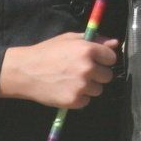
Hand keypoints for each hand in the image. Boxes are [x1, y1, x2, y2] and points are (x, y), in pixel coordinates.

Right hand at [0, 33, 118, 108]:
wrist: (24, 72)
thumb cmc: (47, 52)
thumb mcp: (69, 39)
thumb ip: (95, 40)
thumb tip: (115, 43)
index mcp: (87, 50)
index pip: (111, 58)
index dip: (103, 59)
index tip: (93, 60)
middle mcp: (87, 68)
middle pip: (108, 76)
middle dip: (97, 74)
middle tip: (80, 72)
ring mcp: (81, 85)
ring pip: (98, 90)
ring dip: (89, 87)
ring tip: (71, 81)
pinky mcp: (74, 100)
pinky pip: (87, 101)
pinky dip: (79, 98)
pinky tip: (66, 90)